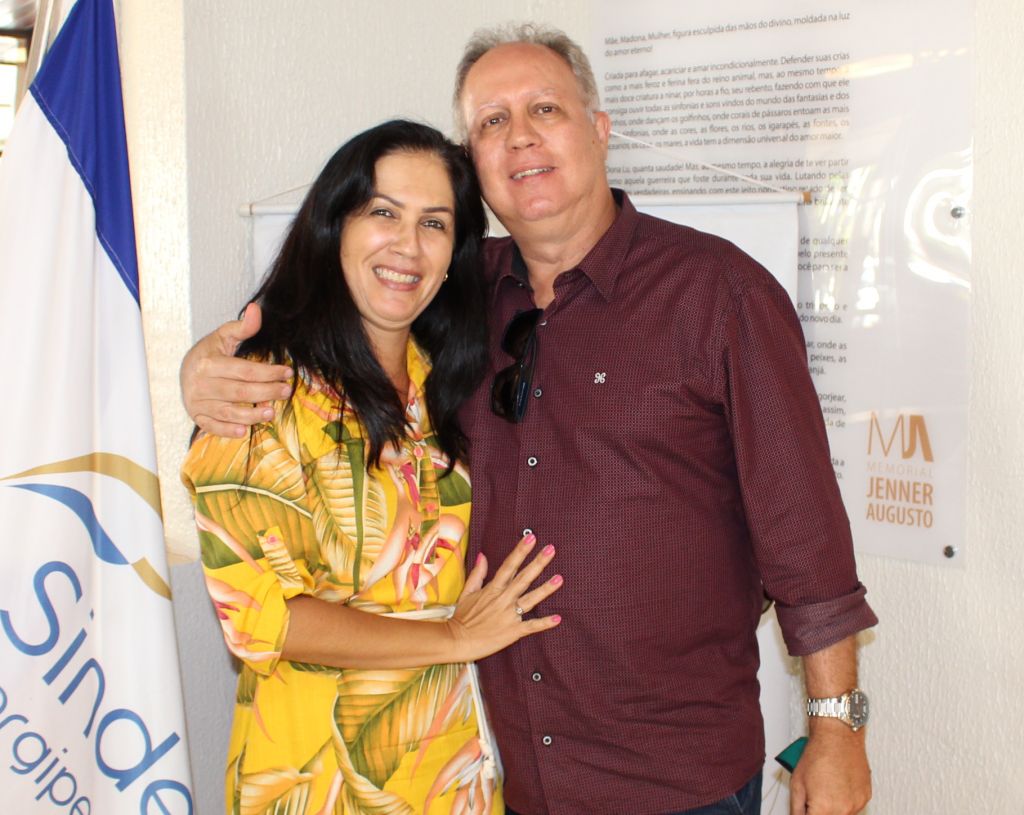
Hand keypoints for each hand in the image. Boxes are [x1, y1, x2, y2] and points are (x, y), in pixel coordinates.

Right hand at [180, 303, 293, 436]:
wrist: (184, 370)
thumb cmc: (210, 353)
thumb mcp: (223, 336)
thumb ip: (242, 327)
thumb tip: (256, 309)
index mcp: (208, 363)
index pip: (244, 370)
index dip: (268, 372)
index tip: (287, 372)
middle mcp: (200, 384)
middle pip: (240, 391)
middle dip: (266, 392)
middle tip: (286, 391)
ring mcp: (197, 402)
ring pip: (228, 411)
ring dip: (251, 414)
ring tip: (271, 412)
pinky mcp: (196, 416)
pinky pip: (212, 426)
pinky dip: (228, 430)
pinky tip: (244, 431)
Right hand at [447, 534, 561, 661]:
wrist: (457, 641)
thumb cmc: (462, 617)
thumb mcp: (467, 592)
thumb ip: (477, 574)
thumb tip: (482, 555)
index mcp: (492, 589)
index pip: (509, 565)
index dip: (521, 551)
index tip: (531, 538)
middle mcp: (503, 599)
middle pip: (523, 578)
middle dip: (538, 563)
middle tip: (551, 549)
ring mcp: (509, 615)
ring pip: (531, 599)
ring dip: (546, 589)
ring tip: (560, 578)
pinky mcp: (513, 632)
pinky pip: (531, 626)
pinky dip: (544, 623)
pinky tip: (557, 618)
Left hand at [790, 722, 870, 813]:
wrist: (838, 736)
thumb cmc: (817, 754)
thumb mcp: (797, 783)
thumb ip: (797, 809)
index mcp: (824, 808)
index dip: (808, 813)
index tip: (807, 809)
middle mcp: (844, 809)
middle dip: (819, 811)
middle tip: (814, 798)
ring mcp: (857, 804)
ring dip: (833, 809)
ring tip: (825, 789)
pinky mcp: (866, 796)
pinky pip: (854, 807)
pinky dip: (845, 802)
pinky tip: (837, 786)